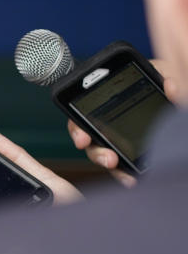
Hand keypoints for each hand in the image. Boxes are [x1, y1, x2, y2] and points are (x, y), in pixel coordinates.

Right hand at [63, 57, 173, 187]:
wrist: (175, 95)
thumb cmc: (163, 82)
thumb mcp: (162, 75)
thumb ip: (167, 77)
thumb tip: (170, 85)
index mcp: (109, 98)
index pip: (83, 113)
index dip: (78, 127)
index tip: (83, 138)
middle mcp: (109, 120)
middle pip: (89, 138)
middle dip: (95, 151)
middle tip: (108, 158)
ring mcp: (120, 138)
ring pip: (102, 154)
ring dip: (106, 161)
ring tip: (117, 166)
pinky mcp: (132, 153)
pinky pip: (121, 166)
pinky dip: (123, 174)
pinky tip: (131, 178)